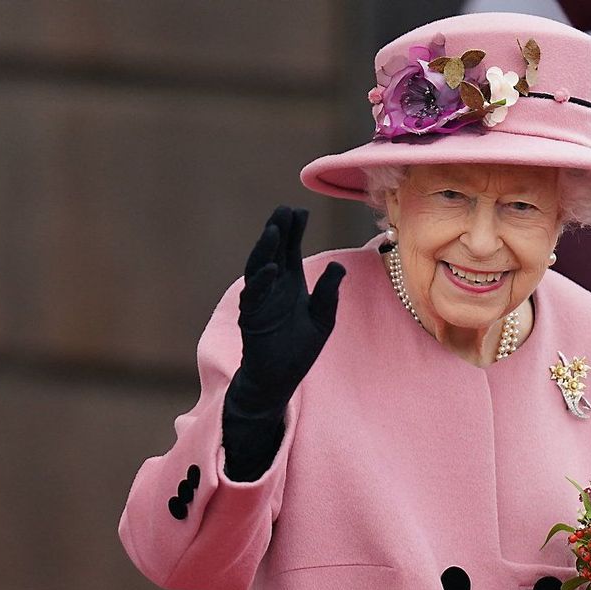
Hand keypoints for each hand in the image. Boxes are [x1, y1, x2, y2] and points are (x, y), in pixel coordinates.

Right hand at [230, 206, 345, 415]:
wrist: (280, 379)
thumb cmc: (299, 349)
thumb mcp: (322, 318)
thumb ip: (328, 293)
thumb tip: (338, 266)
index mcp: (290, 283)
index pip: (290, 250)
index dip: (293, 231)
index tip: (300, 210)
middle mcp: (273, 287)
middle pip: (273, 252)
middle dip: (278, 231)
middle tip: (284, 209)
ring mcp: (260, 301)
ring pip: (258, 268)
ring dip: (265, 249)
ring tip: (274, 230)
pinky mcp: (252, 319)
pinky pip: (253, 297)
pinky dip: (261, 282)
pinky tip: (271, 268)